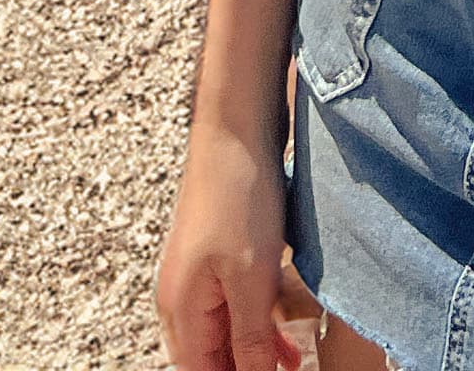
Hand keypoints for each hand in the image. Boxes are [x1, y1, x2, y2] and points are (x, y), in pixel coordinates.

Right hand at [156, 122, 320, 370]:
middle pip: (211, 357)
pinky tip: (287, 338)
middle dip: (244, 368)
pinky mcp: (220, 256)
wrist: (236, 127)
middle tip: (286, 369)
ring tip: (292, 363)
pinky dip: (259, 325)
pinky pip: (236, 306)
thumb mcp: (250, 277)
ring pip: (226, 334)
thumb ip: (249, 340)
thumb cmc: (237, 196)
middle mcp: (182, 299)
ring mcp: (199, 276)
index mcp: (181, 311)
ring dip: (256, 352)